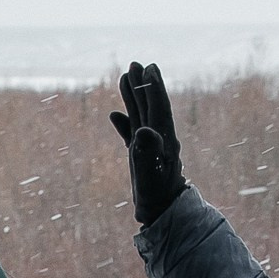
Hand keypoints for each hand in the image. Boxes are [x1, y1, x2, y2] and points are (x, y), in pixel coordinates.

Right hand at [110, 61, 185, 226]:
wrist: (161, 213)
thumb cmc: (156, 196)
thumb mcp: (151, 174)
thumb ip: (147, 152)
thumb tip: (143, 130)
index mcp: (164, 140)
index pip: (159, 108)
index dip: (154, 88)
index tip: (150, 69)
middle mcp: (159, 140)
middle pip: (150, 106)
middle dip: (143, 86)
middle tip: (137, 64)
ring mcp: (150, 147)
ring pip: (140, 116)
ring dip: (133, 97)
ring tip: (125, 77)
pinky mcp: (141, 157)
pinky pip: (131, 135)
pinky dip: (124, 123)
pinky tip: (114, 116)